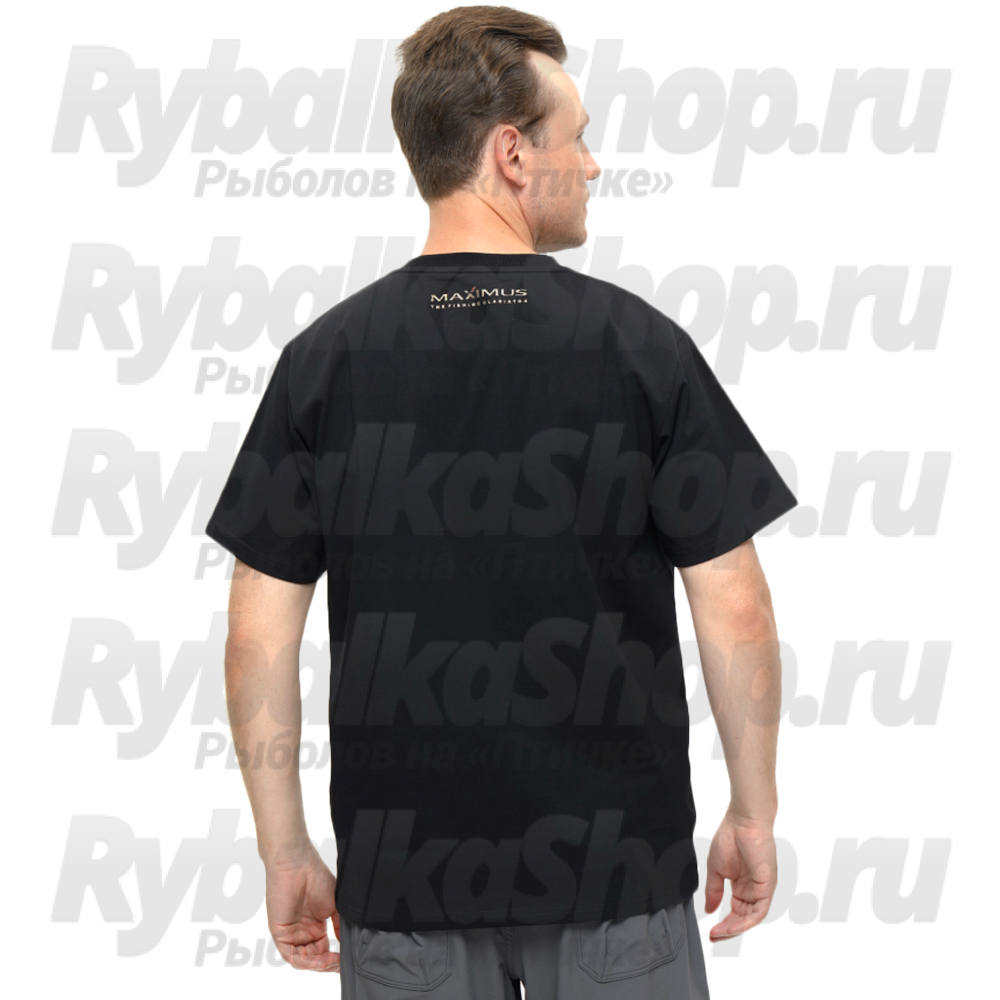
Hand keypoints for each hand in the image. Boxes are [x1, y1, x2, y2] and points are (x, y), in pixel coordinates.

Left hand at [264, 842, 340, 970]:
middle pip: (313, 959)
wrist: (297, 863)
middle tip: (340, 961)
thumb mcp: (334, 905)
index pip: (323, 952)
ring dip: (317, 965)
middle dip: (327, 964)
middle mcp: (302, 932)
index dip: (334, 959)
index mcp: (315, 926)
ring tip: (331, 961)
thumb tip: (348, 944)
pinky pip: (290, 954)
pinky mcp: (280, 932)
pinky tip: (319, 959)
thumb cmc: (316, 877)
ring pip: (302, 960)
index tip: (346, 959)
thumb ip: (339, 926)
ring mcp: (291, 933)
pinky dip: (305, 961)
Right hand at [704, 808, 776, 940]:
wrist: (743, 821)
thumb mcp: (716, 868)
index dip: (723, 923)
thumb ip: (713, 890)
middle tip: (714, 936)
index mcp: (742, 885)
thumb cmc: (730, 837)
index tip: (711, 931)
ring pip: (751, 918)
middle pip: (743, 918)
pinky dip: (746, 920)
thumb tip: (709, 909)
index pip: (735, 911)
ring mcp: (761, 889)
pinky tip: (731, 924)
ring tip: (720, 933)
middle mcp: (753, 890)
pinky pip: (759, 910)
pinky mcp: (767, 886)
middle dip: (728, 930)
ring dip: (735, 928)